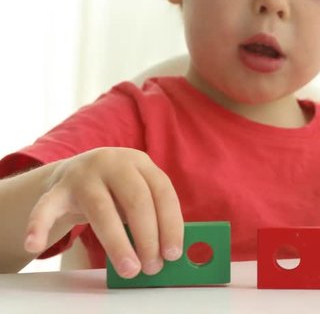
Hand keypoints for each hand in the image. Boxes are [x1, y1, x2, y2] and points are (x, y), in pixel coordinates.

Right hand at [23, 147, 183, 277]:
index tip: (172, 252)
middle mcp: (113, 163)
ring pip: (101, 210)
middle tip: (152, 266)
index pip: (162, 192)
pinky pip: (46, 208)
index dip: (170, 223)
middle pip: (136, 201)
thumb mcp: (138, 192)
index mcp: (140, 162)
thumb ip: (152, 215)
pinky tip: (35, 244)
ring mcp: (83, 174)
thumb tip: (167, 252)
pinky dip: (39, 225)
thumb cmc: (116, 191)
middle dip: (147, 237)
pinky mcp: (57, 189)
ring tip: (129, 269)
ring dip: (117, 243)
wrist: (74, 173)